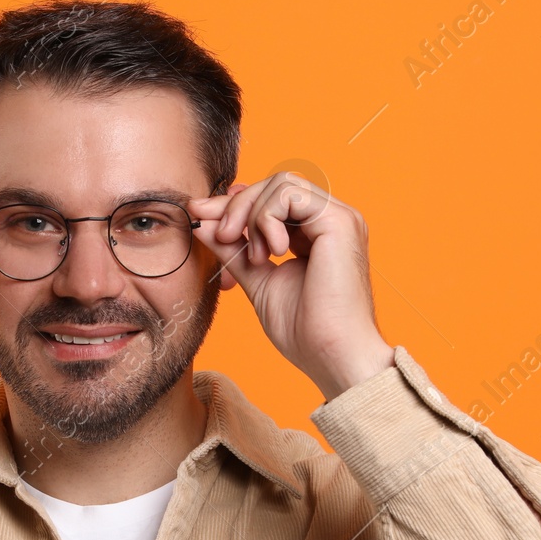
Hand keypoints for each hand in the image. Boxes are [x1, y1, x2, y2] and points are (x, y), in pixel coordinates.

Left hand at [188, 173, 394, 400]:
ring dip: (251, 214)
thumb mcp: (257, 280)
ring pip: (280, 183)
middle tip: (219, 236)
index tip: (200, 214)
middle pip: (273, 184)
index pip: (271, 199)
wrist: (331, 356)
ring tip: (253, 256)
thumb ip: (233, 249)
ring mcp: (339, 218)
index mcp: (316, 234)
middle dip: (236, 205)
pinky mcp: (340, 221)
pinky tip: (271, 253)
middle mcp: (330, 220)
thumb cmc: (304, 330)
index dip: (234, 204)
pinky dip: (267, 217)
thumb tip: (203, 222)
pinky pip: (289, 193)